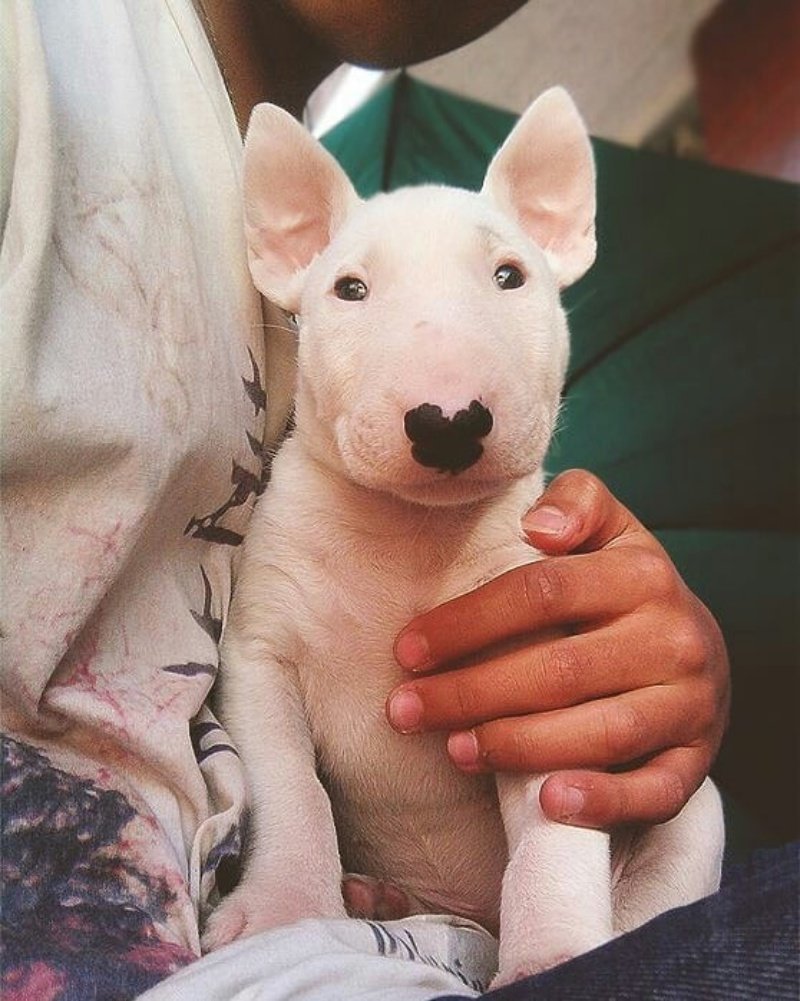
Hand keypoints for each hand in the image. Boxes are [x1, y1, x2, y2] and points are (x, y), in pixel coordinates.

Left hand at [386, 469, 729, 828]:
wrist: (697, 647)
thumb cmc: (624, 587)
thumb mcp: (609, 528)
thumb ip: (576, 504)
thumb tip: (537, 528)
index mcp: (643, 575)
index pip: (544, 593)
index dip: (469, 622)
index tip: (409, 650)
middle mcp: (674, 639)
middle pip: (561, 670)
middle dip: (472, 692)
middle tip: (407, 710)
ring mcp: (690, 705)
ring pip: (602, 733)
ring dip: (520, 746)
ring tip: (455, 750)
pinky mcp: (695, 760)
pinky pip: (655, 791)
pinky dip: (603, 800)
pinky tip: (547, 803)